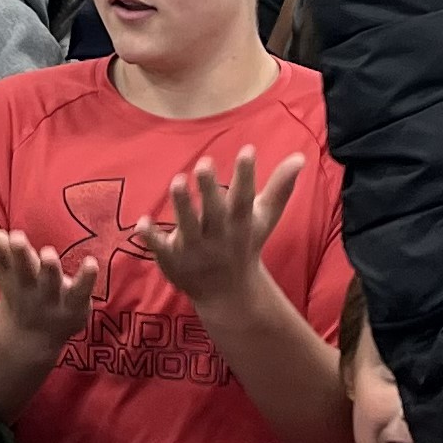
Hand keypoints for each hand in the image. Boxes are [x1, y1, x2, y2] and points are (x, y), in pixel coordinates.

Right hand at [0, 197, 104, 345]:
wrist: (32, 335)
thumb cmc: (16, 285)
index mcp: (9, 268)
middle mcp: (28, 282)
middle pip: (21, 267)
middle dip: (18, 253)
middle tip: (15, 236)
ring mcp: (51, 295)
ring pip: (50, 281)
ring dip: (49, 269)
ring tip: (48, 253)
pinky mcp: (74, 304)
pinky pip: (81, 291)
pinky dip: (85, 279)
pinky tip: (92, 263)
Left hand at [131, 149, 305, 306]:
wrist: (228, 293)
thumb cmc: (245, 244)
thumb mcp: (264, 218)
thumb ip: (280, 188)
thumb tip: (300, 157)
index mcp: (240, 223)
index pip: (245, 197)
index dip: (247, 174)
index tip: (248, 150)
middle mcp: (218, 236)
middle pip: (214, 212)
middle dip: (209, 188)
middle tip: (204, 163)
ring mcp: (195, 249)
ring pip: (187, 226)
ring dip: (182, 205)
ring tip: (177, 180)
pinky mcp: (173, 260)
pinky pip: (160, 248)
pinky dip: (151, 236)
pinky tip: (141, 221)